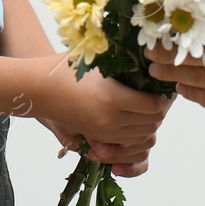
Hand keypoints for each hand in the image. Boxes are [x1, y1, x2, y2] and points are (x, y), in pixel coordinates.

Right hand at [24, 52, 172, 156]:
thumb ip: (126, 65)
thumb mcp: (100, 62)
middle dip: (159, 112)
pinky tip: (136, 118)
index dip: (164, 98)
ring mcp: (103, 132)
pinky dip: (136, 134)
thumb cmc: (69, 68)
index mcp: (113, 98)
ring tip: (149, 107)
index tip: (164, 86)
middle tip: (161, 96)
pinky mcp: (96, 137)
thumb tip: (155, 62)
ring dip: (148, 124)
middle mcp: (110, 120)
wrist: (40, 88)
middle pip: (151, 124)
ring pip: (141, 137)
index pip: (154, 106)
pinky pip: (127, 143)